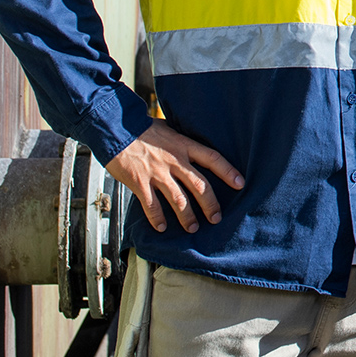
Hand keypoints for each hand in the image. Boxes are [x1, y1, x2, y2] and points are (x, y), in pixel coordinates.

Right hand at [104, 120, 243, 233]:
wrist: (115, 128)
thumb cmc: (142, 128)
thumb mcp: (169, 129)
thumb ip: (182, 141)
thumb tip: (195, 146)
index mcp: (184, 145)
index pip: (213, 158)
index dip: (228, 172)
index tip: (240, 184)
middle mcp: (174, 160)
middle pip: (199, 185)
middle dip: (211, 204)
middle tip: (216, 218)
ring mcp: (157, 172)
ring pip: (178, 199)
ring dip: (187, 216)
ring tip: (193, 227)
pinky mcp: (139, 182)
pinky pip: (151, 205)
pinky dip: (157, 218)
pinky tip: (162, 227)